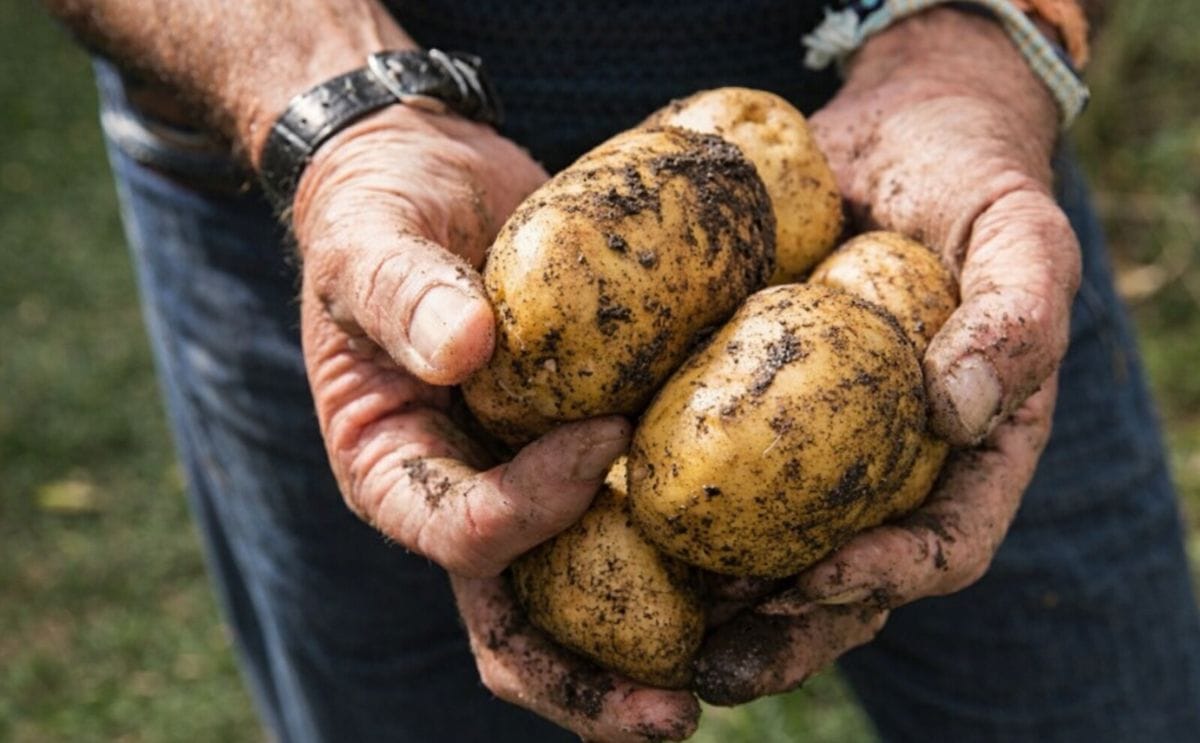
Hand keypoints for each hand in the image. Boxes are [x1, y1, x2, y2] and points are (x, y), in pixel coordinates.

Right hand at [291, 104, 696, 738]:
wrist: (433, 184)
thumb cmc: (384, 213)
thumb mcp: (368, 239)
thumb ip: (400, 291)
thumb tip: (467, 349)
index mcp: (394, 473)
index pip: (463, 533)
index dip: (533, 505)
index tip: (602, 432)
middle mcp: (465, 501)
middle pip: (520, 627)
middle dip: (592, 687)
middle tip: (675, 719)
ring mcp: (530, 487)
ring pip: (591, 600)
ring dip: (664, 646)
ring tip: (759, 656)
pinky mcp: (588, 452)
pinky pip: (640, 517)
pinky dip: (698, 552)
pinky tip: (773, 561)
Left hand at [693, 7, 1080, 703]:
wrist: (895, 128)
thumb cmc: (974, 179)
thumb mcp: (1023, 233)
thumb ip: (1017, 320)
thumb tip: (956, 412)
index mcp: (969, 454)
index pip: (945, 546)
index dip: (888, 579)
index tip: (821, 577)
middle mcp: (887, 466)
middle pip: (844, 579)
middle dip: (783, 631)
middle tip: (713, 662)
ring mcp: (815, 443)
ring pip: (767, 544)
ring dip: (712, 598)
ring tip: (646, 630)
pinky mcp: (747, 403)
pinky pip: (708, 465)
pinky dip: (664, 503)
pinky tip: (598, 514)